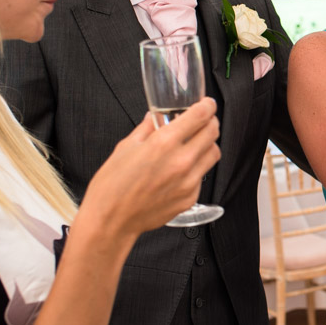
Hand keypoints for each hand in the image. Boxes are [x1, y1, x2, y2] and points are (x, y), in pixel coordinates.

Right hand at [81, 97, 220, 238]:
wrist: (111, 220)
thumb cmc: (112, 186)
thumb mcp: (126, 148)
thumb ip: (146, 129)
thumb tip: (154, 117)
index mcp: (164, 144)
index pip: (200, 116)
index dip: (207, 106)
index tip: (207, 104)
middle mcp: (181, 161)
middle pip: (212, 133)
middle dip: (210, 122)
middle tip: (204, 120)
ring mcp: (188, 181)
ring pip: (214, 154)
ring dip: (208, 144)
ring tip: (195, 143)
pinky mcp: (190, 198)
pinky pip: (203, 176)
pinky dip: (197, 167)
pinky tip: (182, 168)